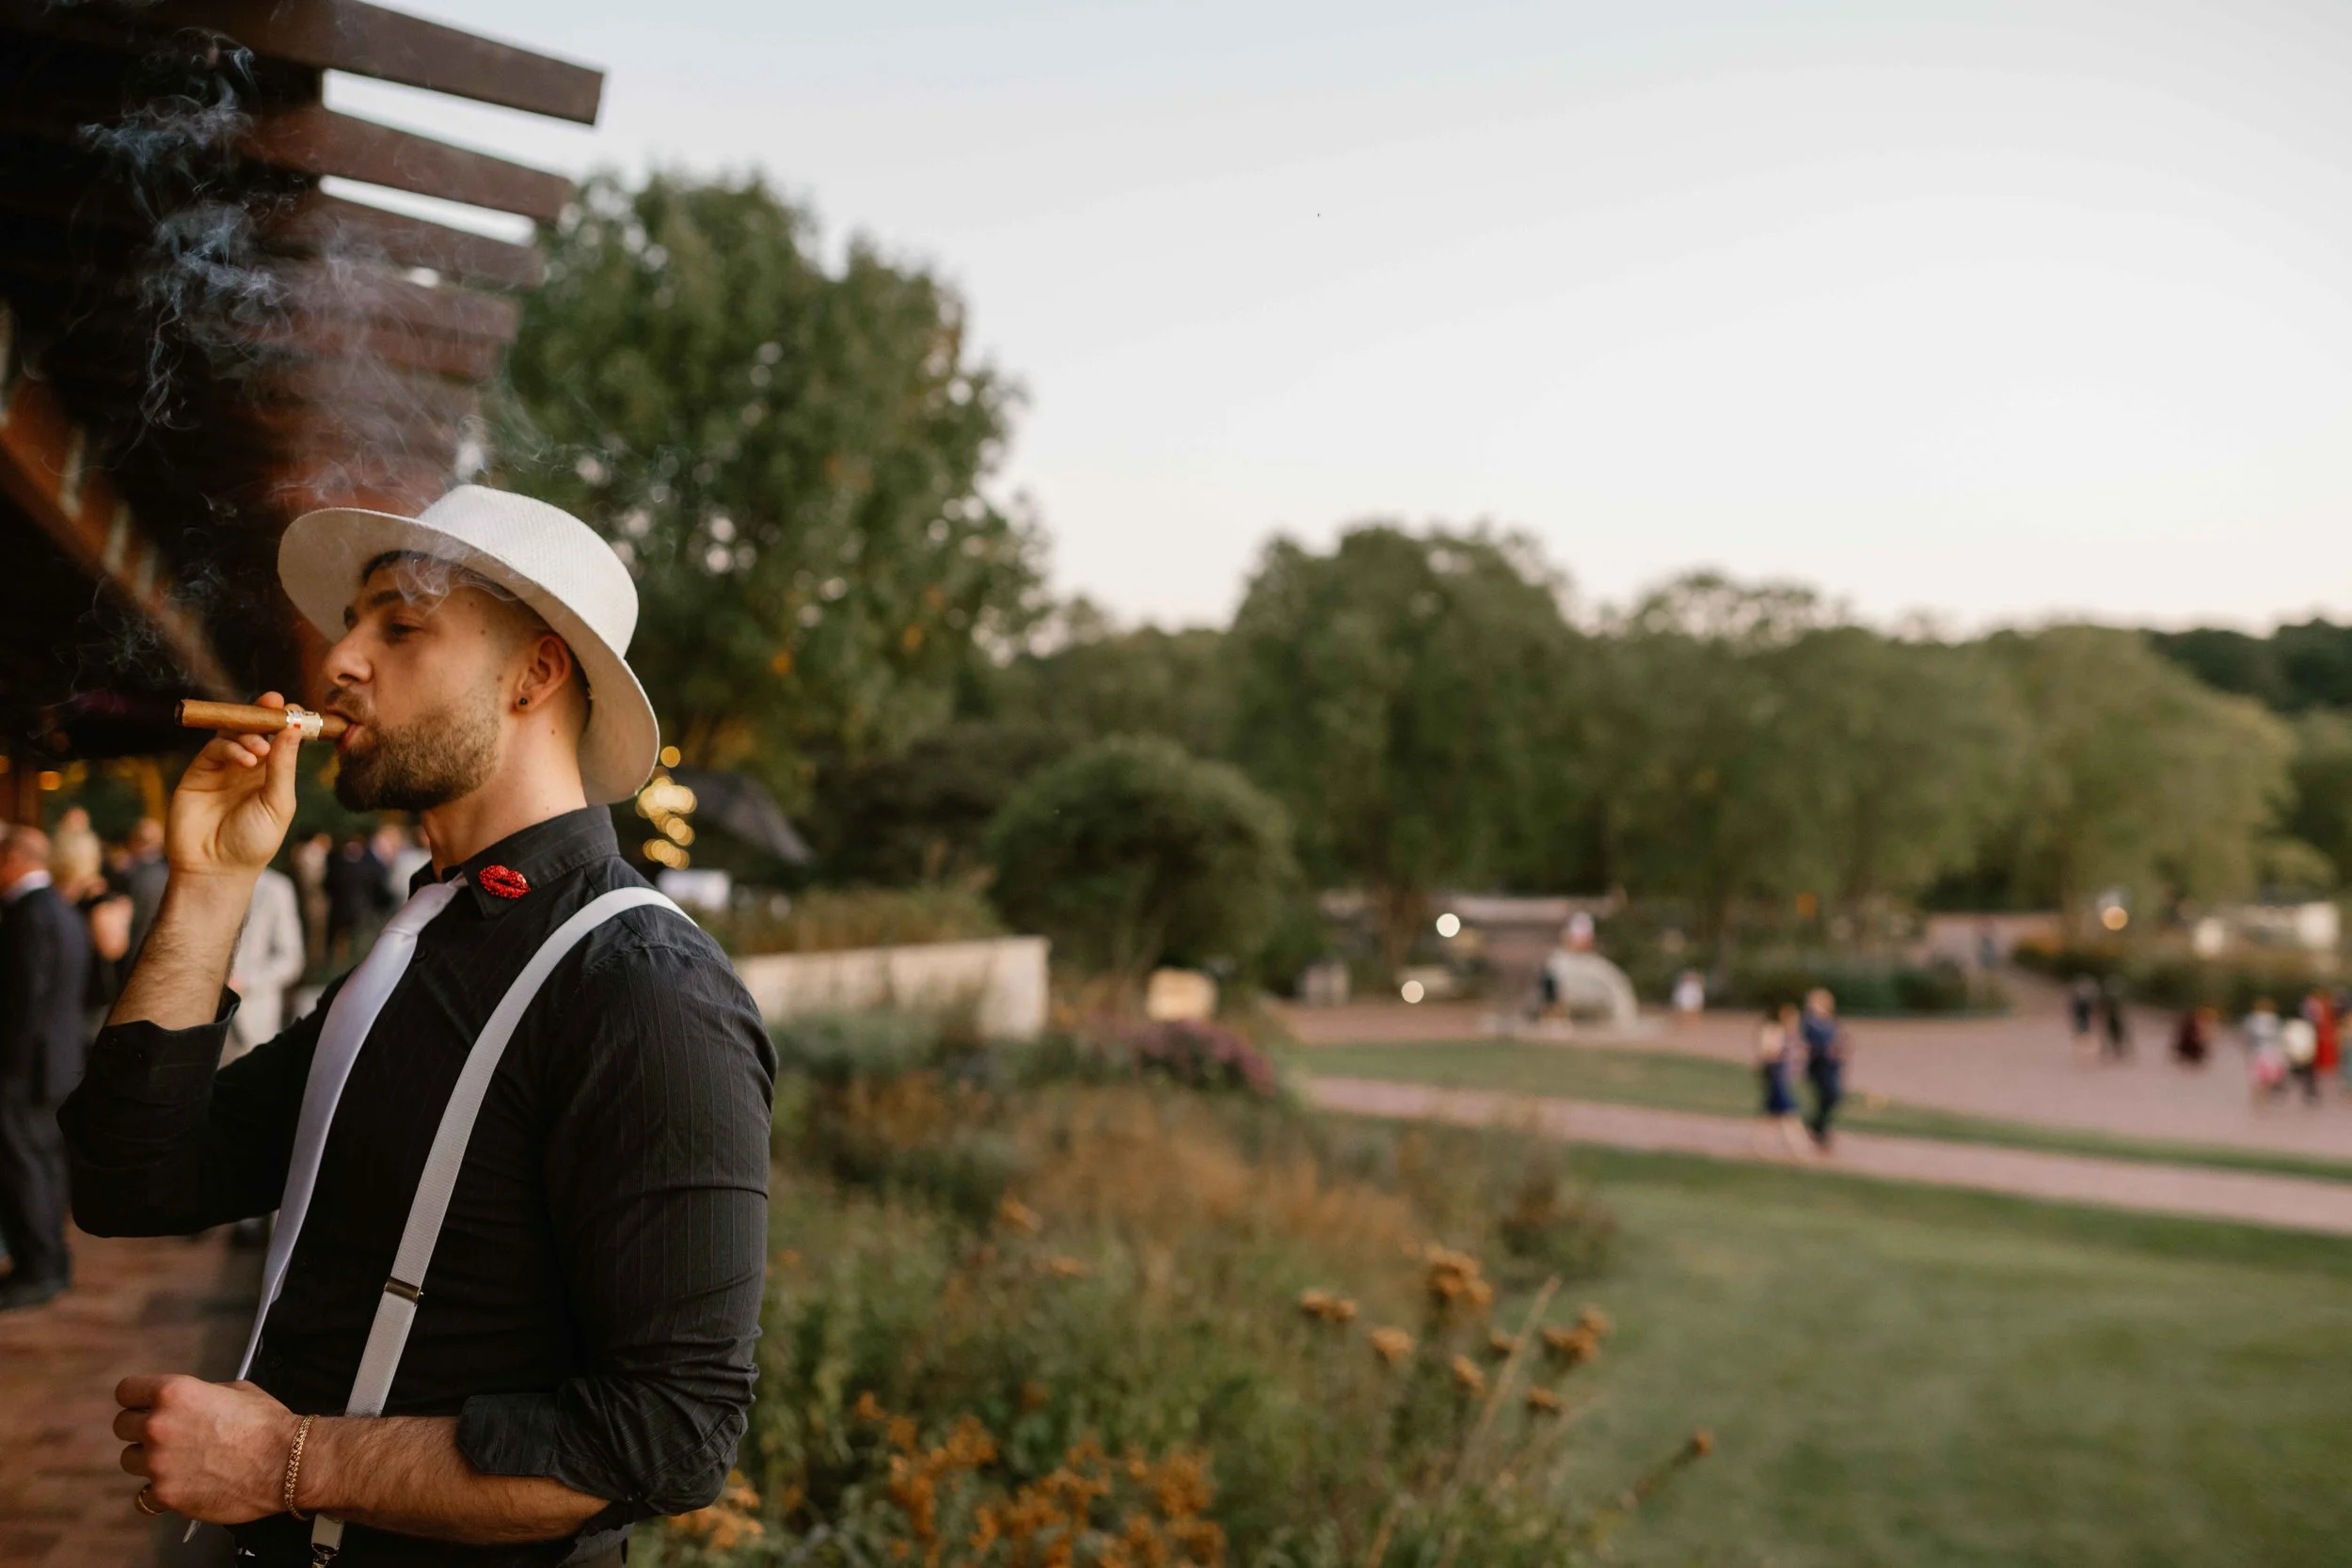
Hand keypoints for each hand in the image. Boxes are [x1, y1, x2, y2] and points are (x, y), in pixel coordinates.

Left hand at [114, 1374, 297, 1523]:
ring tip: (176, 1462)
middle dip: (140, 1428)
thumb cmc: (268, 1424)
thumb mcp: (235, 1390)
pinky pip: (145, 1494)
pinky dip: (161, 1491)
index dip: (136, 1398)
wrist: (288, 1462)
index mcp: (174, 1393)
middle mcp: (158, 1426)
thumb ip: (200, 1395)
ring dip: (148, 1459)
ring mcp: (158, 1463)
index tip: (144, 1405)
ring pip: (129, 1459)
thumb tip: (187, 1405)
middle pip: (122, 1426)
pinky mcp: (165, 1494)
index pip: (126, 1391)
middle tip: (166, 1435)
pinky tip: (181, 1485)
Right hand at [168, 691, 302, 881]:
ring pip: (234, 734)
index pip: (281, 739)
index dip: (288, 722)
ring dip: (249, 732)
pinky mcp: (198, 772)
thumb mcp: (278, 804)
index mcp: (272, 775)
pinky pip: (214, 749)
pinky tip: (245, 760)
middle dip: (266, 713)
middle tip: (276, 703)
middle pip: (256, 729)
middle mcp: (248, 768)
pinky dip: (230, 747)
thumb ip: (283, 767)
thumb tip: (293, 730)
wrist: (215, 868)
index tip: (297, 709)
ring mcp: (222, 768)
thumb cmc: (253, 842)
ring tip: (260, 749)